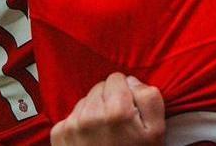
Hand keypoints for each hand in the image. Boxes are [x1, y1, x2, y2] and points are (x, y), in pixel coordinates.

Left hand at [50, 73, 164, 145]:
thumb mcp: (156, 131)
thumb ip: (150, 98)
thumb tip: (133, 81)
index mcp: (117, 110)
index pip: (117, 78)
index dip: (126, 90)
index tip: (129, 107)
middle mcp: (90, 113)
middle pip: (99, 87)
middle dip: (109, 98)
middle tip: (117, 121)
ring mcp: (72, 124)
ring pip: (85, 100)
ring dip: (94, 109)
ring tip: (103, 131)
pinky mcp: (59, 134)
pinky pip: (72, 115)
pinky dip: (81, 122)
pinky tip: (90, 137)